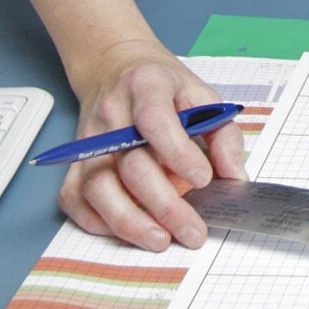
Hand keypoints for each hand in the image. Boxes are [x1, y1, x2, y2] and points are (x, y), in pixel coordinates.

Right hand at [57, 40, 247, 250]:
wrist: (114, 68)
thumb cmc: (162, 88)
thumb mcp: (202, 96)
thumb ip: (223, 135)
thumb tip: (234, 177)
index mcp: (146, 87)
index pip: (155, 118)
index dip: (178, 152)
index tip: (204, 180)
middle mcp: (111, 115)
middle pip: (131, 165)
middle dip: (165, 205)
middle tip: (193, 232)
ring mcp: (88, 141)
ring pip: (97, 187)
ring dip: (128, 221)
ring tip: (160, 240)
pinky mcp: (75, 163)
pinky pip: (75, 199)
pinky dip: (97, 221)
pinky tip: (127, 231)